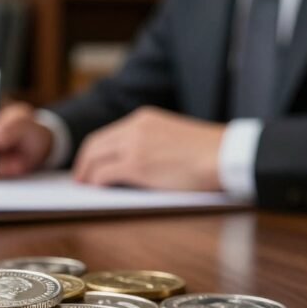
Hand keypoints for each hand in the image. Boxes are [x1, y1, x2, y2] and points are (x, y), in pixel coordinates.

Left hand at [73, 106, 224, 190]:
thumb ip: (149, 141)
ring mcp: (134, 145)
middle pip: (95, 144)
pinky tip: (97, 190)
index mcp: (143, 118)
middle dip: (84, 162)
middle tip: (80, 178)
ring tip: (85, 186)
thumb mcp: (171, 136)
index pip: (108, 133)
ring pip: (95, 158)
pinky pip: (104, 174)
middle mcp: (134, 126)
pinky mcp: (136, 165)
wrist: (226, 155)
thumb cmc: (208, 152)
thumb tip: (129, 162)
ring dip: (86, 173)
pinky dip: (96, 182)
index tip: (89, 163)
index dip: (94, 150)